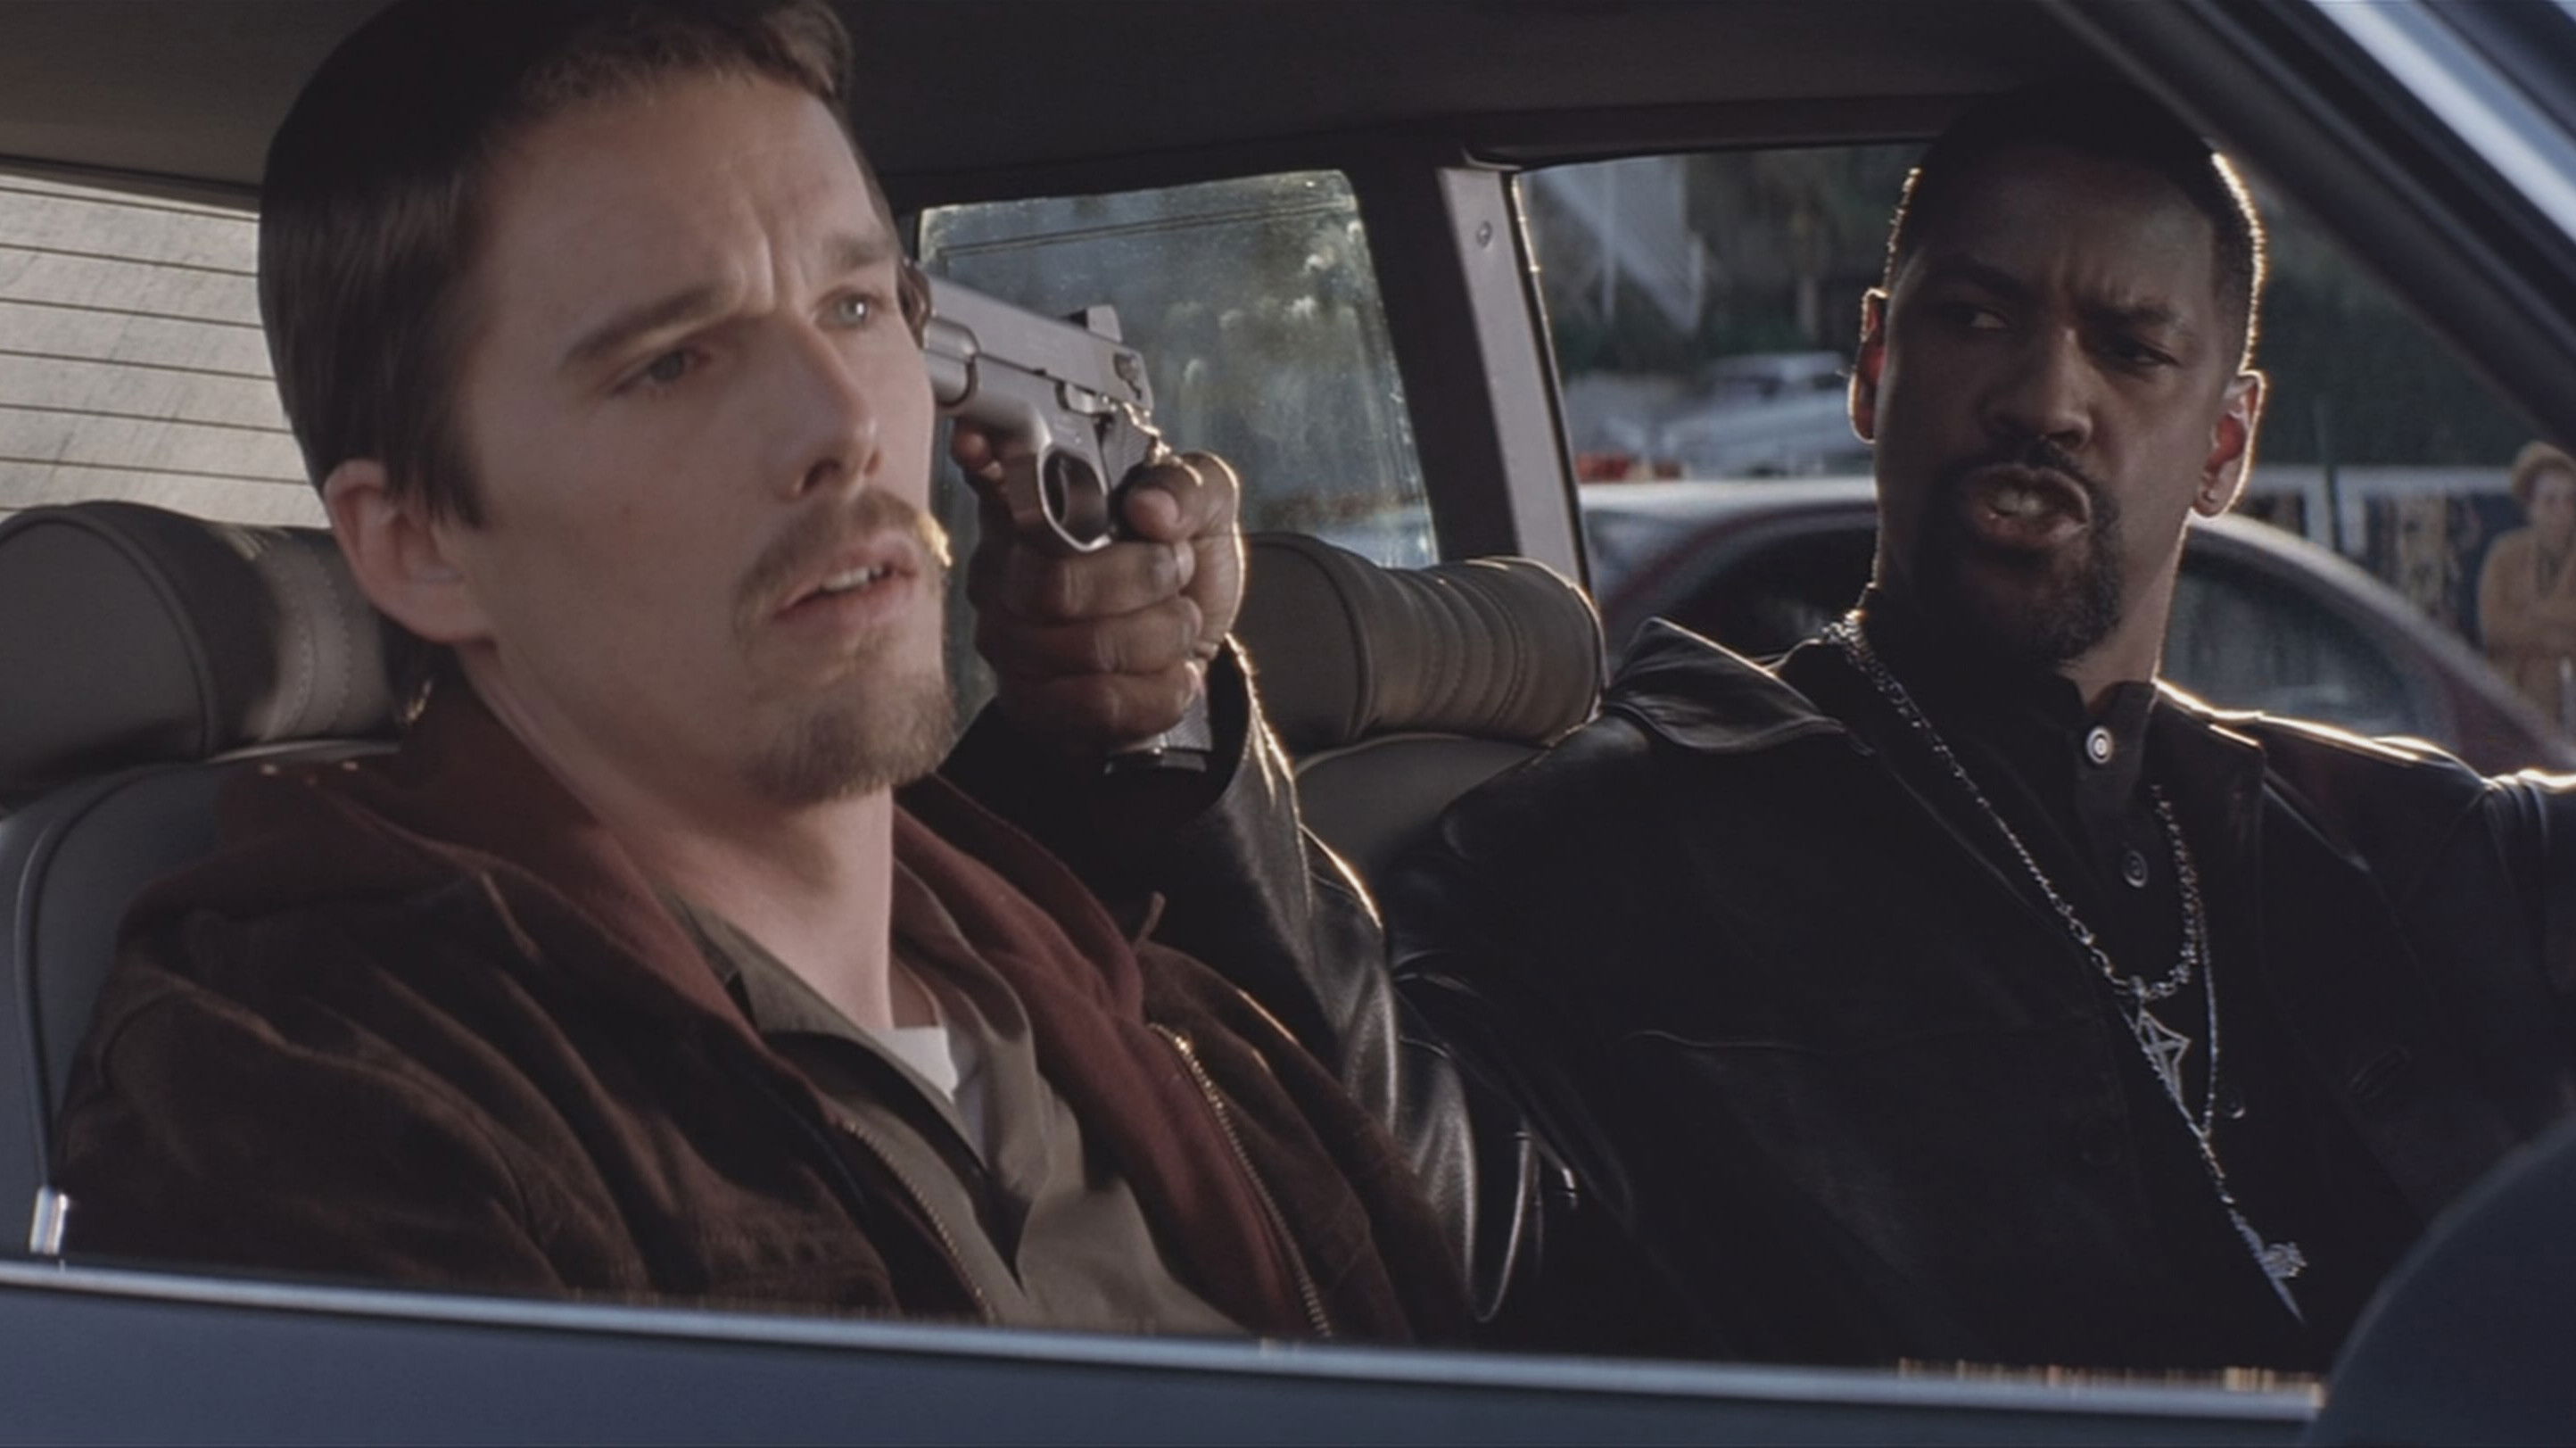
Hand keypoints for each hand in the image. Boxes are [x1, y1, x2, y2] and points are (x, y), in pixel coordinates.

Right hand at [955, 426, 1243, 754]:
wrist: (1190, 657)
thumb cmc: (1180, 574)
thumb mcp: (1207, 517)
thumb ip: (1191, 489)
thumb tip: (1150, 508)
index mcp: (1037, 503)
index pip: (986, 473)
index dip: (980, 458)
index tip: (980, 447)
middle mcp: (1004, 568)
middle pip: (1054, 585)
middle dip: (1144, 579)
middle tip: (1174, 568)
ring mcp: (1006, 638)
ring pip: (1087, 648)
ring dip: (1163, 636)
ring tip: (1176, 621)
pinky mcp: (1029, 701)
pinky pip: (1098, 702)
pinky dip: (1159, 689)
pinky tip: (1170, 671)